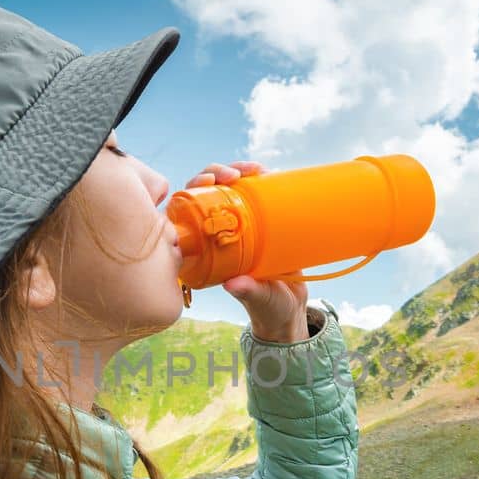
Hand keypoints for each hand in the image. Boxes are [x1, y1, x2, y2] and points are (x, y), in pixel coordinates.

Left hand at [187, 160, 309, 342]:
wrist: (291, 307)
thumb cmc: (268, 308)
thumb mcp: (259, 299)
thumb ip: (247, 292)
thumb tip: (233, 285)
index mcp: (207, 253)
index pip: (187, 215)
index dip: (189, 194)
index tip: (206, 183)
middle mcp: (219, 235)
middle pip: (205, 195)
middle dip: (213, 175)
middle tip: (231, 175)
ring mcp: (240, 226)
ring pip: (229, 190)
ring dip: (237, 171)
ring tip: (255, 170)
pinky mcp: (261, 221)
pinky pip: (254, 194)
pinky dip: (258, 180)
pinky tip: (267, 172)